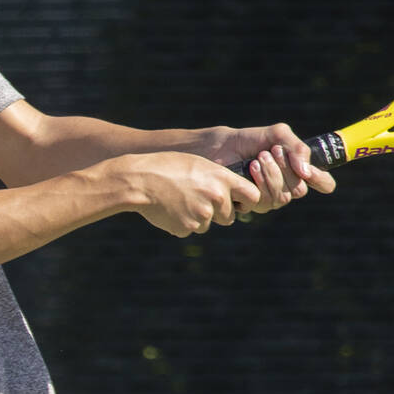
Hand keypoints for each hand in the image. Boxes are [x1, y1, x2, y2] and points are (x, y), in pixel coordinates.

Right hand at [111, 152, 260, 237]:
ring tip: (180, 199)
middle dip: (218, 212)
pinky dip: (183, 222)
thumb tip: (233, 194)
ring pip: (209, 223)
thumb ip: (218, 179)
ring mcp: (203, 216)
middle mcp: (217, 198)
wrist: (140, 180)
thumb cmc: (168, 167)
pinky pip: (191, 229)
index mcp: (222, 179)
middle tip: (197, 198)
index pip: (253, 196)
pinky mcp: (188, 229)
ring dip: (199, 217)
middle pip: (229, 216)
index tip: (239, 200)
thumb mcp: (198, 164)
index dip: (246, 200)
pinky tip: (170, 208)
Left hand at [209, 123, 336, 213]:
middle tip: (272, 151)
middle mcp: (288, 187)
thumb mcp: (278, 135)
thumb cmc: (251, 140)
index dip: (322, 180)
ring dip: (272, 174)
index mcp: (299, 171)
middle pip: (301, 190)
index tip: (309, 171)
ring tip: (258, 158)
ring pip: (283, 197)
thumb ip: (297, 147)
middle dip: (286, 169)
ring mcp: (272, 198)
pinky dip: (259, 181)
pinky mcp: (253, 205)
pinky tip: (250, 168)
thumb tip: (306, 171)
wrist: (222, 147)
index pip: (324, 183)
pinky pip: (265, 202)